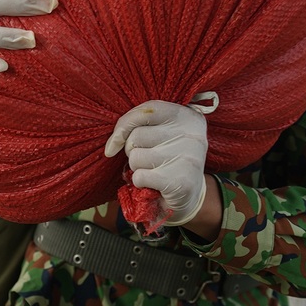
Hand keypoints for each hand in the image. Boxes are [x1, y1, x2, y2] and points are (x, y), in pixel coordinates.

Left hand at [104, 101, 207, 226]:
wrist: (189, 196)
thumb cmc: (168, 159)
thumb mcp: (160, 133)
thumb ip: (139, 125)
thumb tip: (113, 144)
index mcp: (188, 116)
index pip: (148, 109)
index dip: (126, 124)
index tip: (117, 140)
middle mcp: (192, 134)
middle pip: (137, 135)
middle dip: (132, 150)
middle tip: (148, 158)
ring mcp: (188, 158)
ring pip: (136, 156)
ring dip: (137, 167)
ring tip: (153, 171)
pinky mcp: (180, 182)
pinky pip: (140, 176)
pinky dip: (140, 182)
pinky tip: (154, 184)